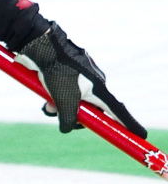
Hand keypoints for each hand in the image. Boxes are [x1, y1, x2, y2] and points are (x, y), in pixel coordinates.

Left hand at [15, 21, 146, 137]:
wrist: (42, 48)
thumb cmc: (58, 73)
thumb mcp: (65, 101)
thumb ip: (69, 119)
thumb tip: (67, 129)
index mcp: (100, 89)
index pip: (117, 111)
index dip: (128, 123)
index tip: (141, 134)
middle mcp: (93, 84)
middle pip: (92, 110)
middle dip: (77, 118)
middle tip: (65, 122)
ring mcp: (79, 79)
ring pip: (73, 102)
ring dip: (61, 108)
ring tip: (49, 107)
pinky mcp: (64, 75)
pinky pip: (63, 93)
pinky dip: (54, 99)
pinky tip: (45, 101)